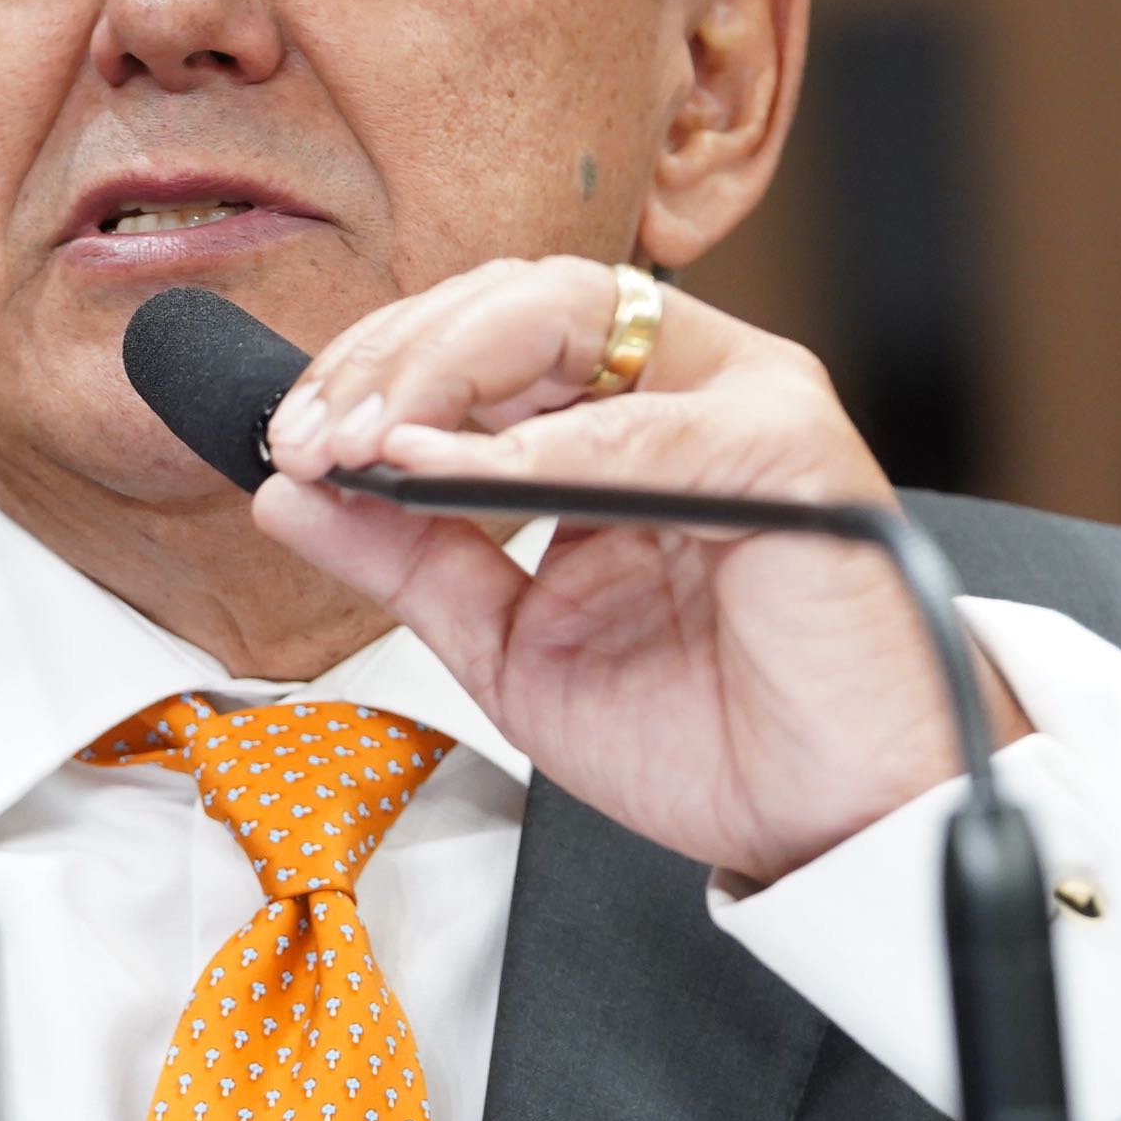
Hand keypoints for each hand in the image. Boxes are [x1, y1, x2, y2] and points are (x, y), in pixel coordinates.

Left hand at [256, 256, 1025, 888]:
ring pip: (573, 314)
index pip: (487, 332)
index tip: (290, 439)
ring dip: (443, 375)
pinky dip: (529, 447)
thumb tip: (286, 493)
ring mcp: (746, 399)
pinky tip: (441, 472)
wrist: (834, 823)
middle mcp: (688, 383)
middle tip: (310, 435)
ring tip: (359, 446)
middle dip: (394, 358)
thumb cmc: (711, 733)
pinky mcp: (791, 448)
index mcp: (627, 415)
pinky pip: (642, 427)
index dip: (379, 369)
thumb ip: (408, 559)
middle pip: (518, 296)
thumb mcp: (513, 645)